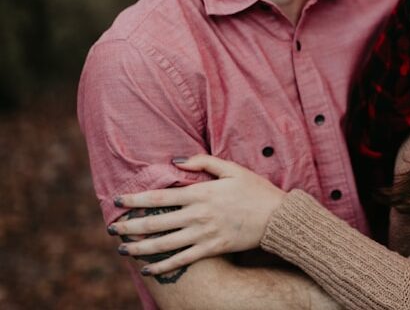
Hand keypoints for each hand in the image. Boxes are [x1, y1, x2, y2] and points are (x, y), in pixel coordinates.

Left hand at [109, 155, 285, 275]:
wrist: (277, 217)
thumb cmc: (255, 190)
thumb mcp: (232, 168)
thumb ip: (204, 162)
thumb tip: (175, 160)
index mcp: (201, 193)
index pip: (160, 196)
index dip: (135, 200)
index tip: (117, 201)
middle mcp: (197, 215)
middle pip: (155, 222)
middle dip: (130, 226)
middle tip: (112, 229)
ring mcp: (203, 234)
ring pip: (163, 244)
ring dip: (139, 248)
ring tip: (122, 249)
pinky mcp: (211, 249)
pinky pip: (181, 260)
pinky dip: (162, 266)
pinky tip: (147, 269)